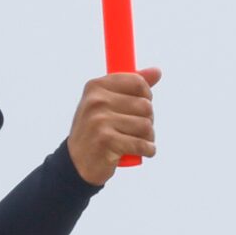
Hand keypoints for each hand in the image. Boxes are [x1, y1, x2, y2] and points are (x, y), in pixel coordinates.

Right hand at [67, 68, 160, 185]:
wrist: (77, 163)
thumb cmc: (97, 129)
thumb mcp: (108, 102)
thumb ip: (132, 86)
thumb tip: (157, 71)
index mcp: (96, 86)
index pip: (138, 83)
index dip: (146, 96)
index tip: (139, 108)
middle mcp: (96, 101)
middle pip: (146, 106)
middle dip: (147, 120)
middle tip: (134, 129)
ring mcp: (99, 120)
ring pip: (146, 125)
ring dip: (148, 138)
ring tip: (135, 141)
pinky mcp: (106, 141)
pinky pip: (142, 144)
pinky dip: (148, 150)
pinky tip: (143, 152)